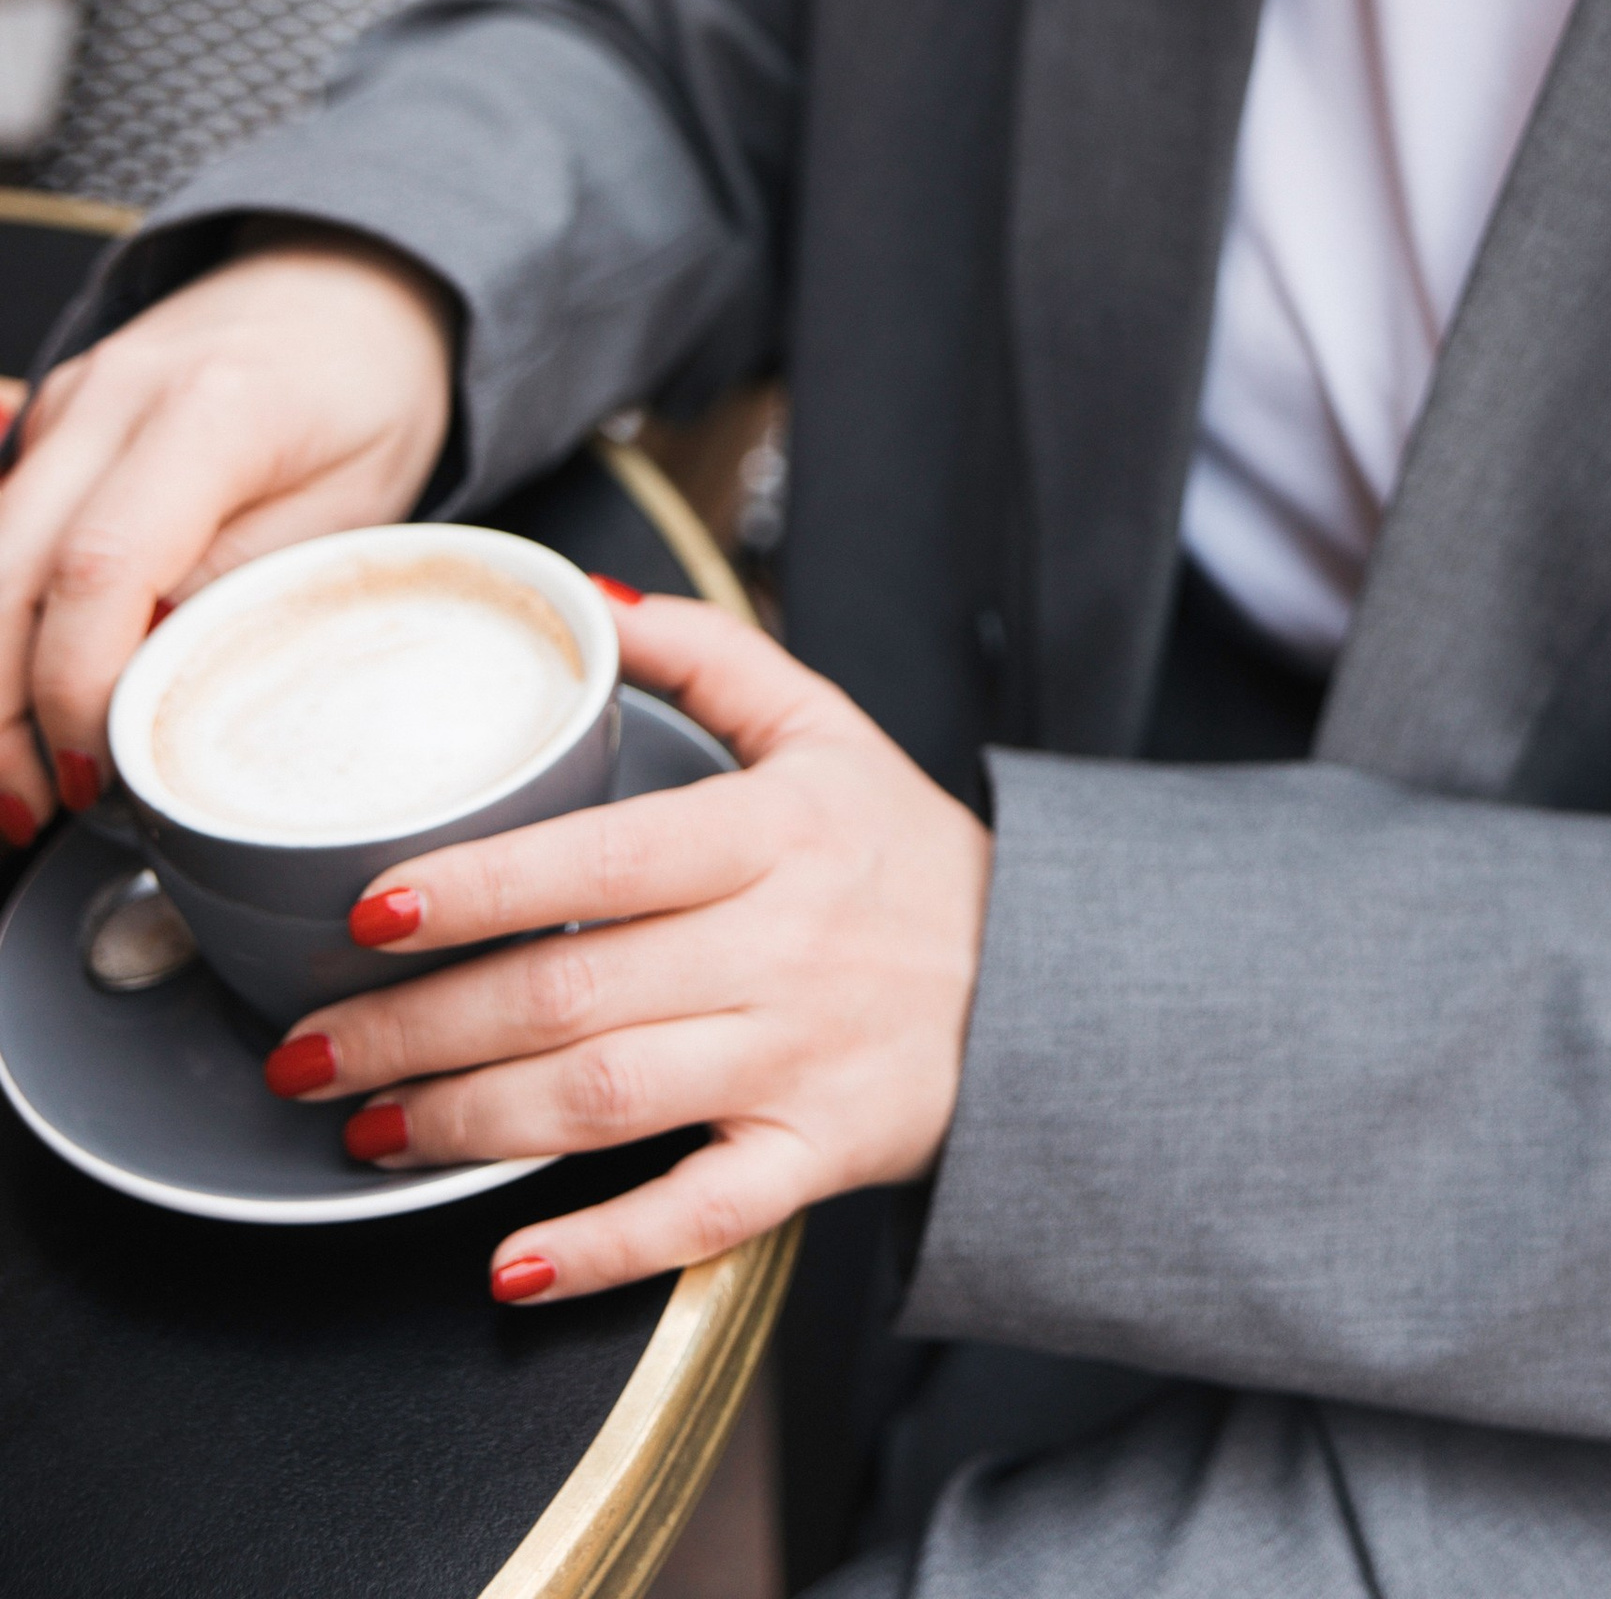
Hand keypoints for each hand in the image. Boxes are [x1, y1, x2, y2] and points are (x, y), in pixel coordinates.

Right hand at [0, 242, 453, 841]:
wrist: (349, 276)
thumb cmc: (372, 385)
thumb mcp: (362, 500)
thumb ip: (255, 587)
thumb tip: (157, 685)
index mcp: (211, 409)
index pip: (100, 565)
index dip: (78, 686)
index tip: (100, 768)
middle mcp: (111, 396)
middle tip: (36, 809)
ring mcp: (64, 406)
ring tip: (25, 781)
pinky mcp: (47, 426)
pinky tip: (24, 704)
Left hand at [274, 597, 993, 1303]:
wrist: (1043, 978)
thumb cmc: (901, 851)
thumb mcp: (825, 725)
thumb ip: (705, 654)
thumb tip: (583, 601)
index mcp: (778, 833)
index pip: (609, 859)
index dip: (483, 887)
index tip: (372, 907)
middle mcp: (785, 946)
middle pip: (579, 993)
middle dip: (425, 1028)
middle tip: (311, 1050)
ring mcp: (801, 1059)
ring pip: (613, 1101)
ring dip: (474, 1124)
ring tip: (369, 1131)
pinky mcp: (821, 1155)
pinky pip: (703, 1213)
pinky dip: (605, 1247)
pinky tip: (509, 1265)